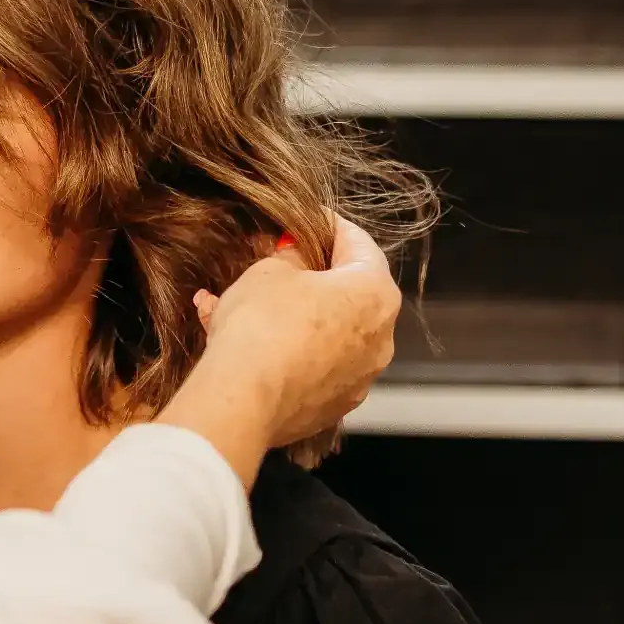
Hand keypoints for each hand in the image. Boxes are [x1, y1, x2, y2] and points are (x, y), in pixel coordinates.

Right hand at [201, 217, 398, 444]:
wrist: (243, 401)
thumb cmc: (261, 324)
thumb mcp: (270, 271)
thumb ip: (292, 256)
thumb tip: (296, 254)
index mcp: (375, 292)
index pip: (359, 243)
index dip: (329, 225)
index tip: (309, 218)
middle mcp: (381, 337)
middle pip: (348, 293)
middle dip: (310, 277)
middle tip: (278, 264)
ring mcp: (360, 376)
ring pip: (326, 333)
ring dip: (292, 317)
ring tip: (244, 307)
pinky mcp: (335, 405)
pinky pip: (312, 365)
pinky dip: (287, 351)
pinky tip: (248, 343)